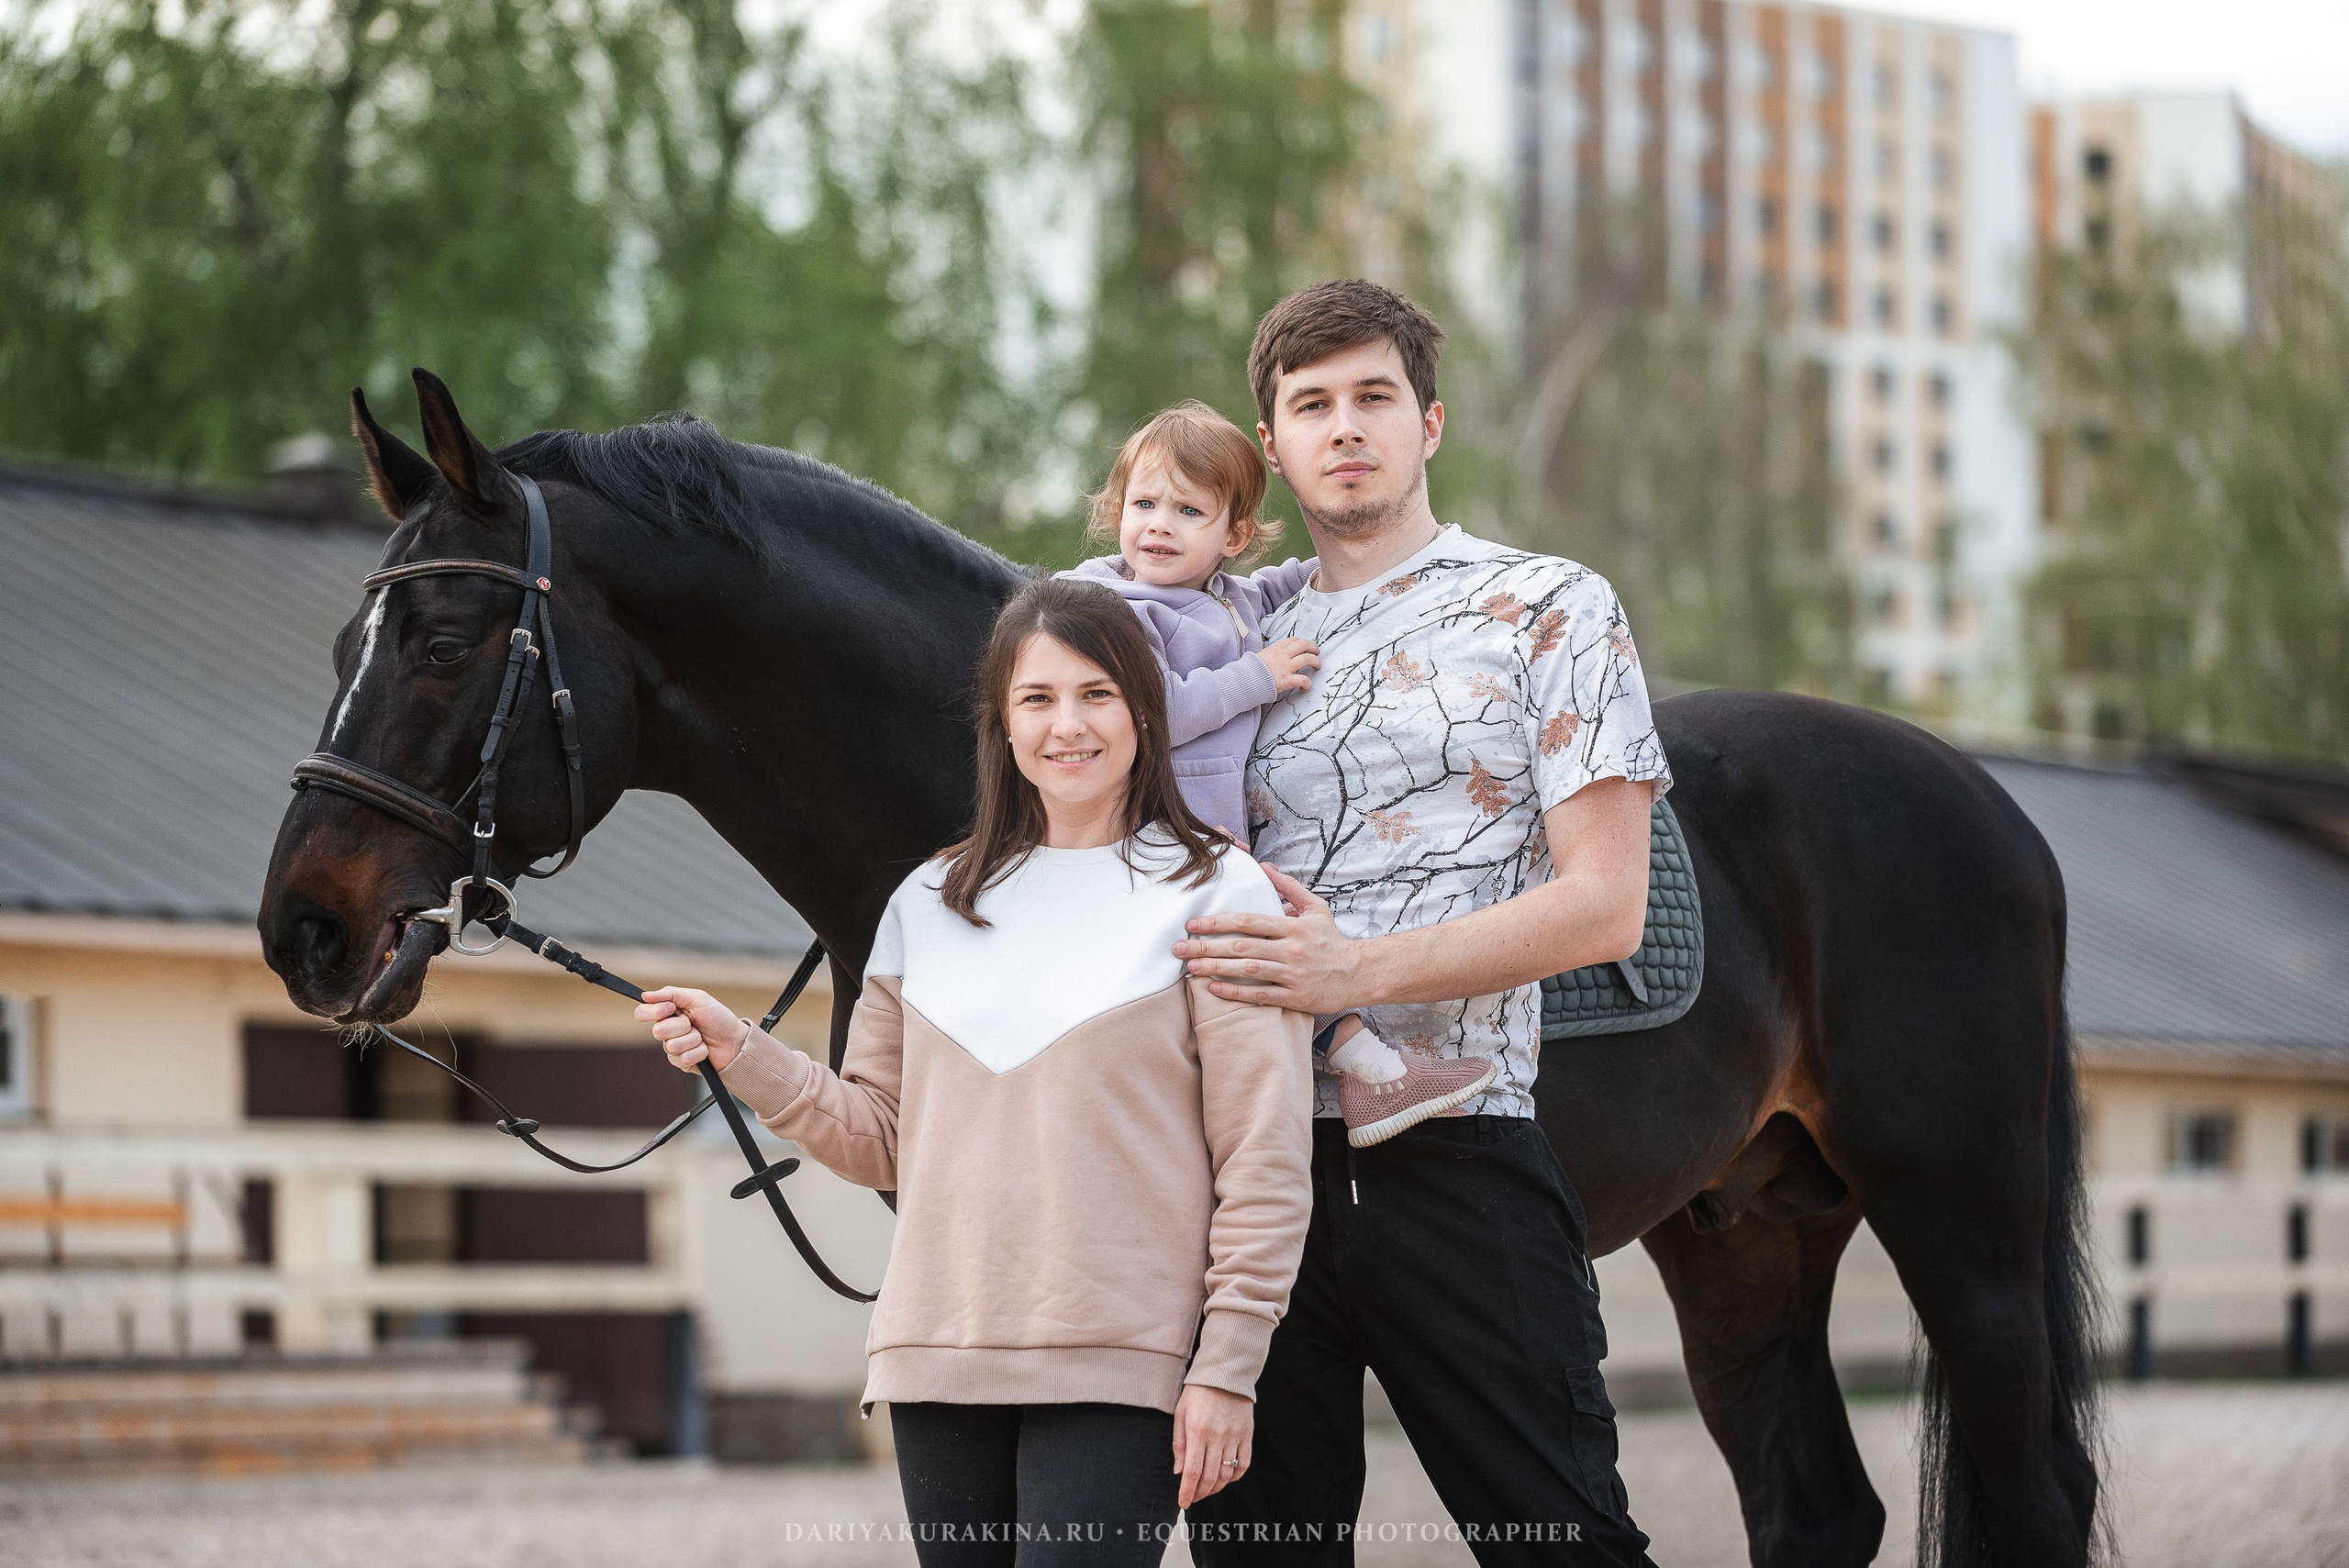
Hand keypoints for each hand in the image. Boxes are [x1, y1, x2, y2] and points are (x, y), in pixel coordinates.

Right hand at [637, 987, 749, 1073]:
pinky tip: (705, 1049)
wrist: (735, 1040)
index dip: (654, 1012)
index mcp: (668, 1013)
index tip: (672, 1008)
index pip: (642, 1012)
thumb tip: (646, 995)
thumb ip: (671, 993)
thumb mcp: (697, 998)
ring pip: (672, 1045)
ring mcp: (673, 1048)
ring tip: (702, 1037)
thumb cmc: (718, 1018)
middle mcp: (668, 1031)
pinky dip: (698, 1052)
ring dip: (693, 1039)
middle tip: (694, 1023)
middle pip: (657, 1031)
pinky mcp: (681, 1063)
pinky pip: (682, 1058)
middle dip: (681, 1026)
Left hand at [1171, 1384, 1252, 1508]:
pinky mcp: (1247, 1435)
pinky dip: (1234, 1476)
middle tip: (1193, 1498)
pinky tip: (1225, 1478)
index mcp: (1197, 1431)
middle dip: (1200, 1493)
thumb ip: (1179, 1445)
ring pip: (1226, 1474)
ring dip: (1215, 1487)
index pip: (1192, 1471)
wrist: (1225, 1373)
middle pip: (1209, 1477)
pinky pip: (1243, 1464)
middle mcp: (1217, 1436)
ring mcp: (1234, 1436)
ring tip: (1206, 1489)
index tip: (1183, 1503)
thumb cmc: (1198, 1393)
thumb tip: (1179, 1472)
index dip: (1187, 1492)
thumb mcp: (1180, 1414)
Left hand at [1172, 864, 1366, 1013]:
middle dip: (1206, 947)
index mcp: (1293, 927)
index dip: (1218, 922)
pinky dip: (1235, 993)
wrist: (1358, 973)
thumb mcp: (1315, 908)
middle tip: (1179, 949)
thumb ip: (1288, 887)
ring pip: (1247, 971)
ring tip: (1190, 969)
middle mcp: (1291, 950)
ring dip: (1215, 969)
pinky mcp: (1295, 997)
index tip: (1193, 924)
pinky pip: (1260, 995)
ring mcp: (1292, 975)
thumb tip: (1264, 866)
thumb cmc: (1332, 940)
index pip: (1249, 921)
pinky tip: (1214, 990)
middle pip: (1242, 947)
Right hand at [1255, 637, 1319, 694]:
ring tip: (1317, 666)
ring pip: (1307, 659)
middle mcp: (1282, 656)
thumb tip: (1269, 658)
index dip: (1302, 642)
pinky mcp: (1287, 680)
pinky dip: (1308, 683)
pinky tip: (1306, 687)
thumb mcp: (1259, 657)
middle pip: (1303, 645)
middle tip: (1316, 652)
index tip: (1305, 646)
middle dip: (1313, 647)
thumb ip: (1268, 656)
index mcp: (1275, 649)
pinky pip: (1303, 679)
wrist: (1244, 680)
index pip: (1293, 640)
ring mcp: (1285, 667)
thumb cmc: (1249, 670)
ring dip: (1315, 661)